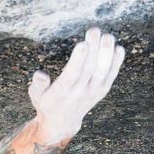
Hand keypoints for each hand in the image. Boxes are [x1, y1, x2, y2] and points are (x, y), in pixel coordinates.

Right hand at [28, 26, 125, 143]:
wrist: (62, 122)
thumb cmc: (47, 102)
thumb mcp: (35, 95)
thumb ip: (38, 84)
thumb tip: (40, 75)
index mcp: (61, 93)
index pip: (71, 76)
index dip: (78, 61)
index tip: (82, 44)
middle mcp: (79, 93)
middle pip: (89, 70)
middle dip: (93, 49)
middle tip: (94, 30)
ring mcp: (92, 92)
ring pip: (102, 72)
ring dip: (106, 54)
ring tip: (107, 36)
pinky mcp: (101, 91)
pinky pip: (111, 76)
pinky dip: (116, 63)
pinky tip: (118, 48)